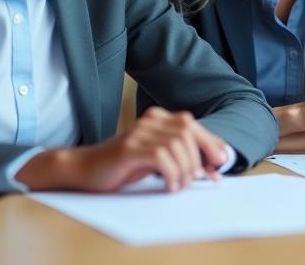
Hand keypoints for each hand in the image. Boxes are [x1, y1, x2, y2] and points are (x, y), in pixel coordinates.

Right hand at [17, 107, 227, 192]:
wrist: (84, 169)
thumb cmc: (123, 166)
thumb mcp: (157, 159)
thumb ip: (182, 157)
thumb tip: (214, 168)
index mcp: (158, 118)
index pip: (192, 125)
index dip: (210, 143)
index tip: (220, 164)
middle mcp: (149, 120)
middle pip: (187, 132)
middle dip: (199, 158)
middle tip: (197, 179)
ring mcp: (138, 132)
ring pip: (176, 145)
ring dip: (184, 169)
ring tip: (178, 185)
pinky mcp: (129, 148)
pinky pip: (161, 156)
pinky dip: (171, 174)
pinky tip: (169, 187)